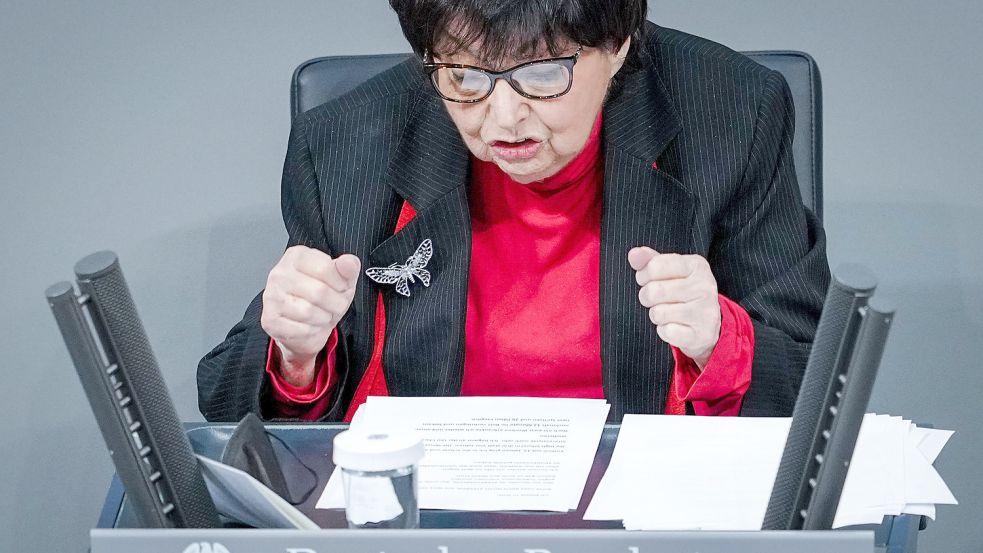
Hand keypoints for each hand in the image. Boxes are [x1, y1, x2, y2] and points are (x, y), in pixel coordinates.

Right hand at [261, 245, 360, 386]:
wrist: (307, 324)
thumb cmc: (324, 298)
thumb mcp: (343, 280)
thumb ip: (348, 269)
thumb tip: (350, 262)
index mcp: (297, 256)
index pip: (324, 268)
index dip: (340, 284)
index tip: (341, 288)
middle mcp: (279, 273)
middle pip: (318, 291)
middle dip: (335, 304)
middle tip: (335, 306)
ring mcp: (271, 296)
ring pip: (308, 312)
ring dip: (324, 318)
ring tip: (323, 314)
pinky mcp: (269, 319)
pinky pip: (299, 329)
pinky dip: (312, 331)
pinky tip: (310, 325)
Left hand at [628, 247, 720, 368]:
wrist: (708, 322)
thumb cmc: (683, 291)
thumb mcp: (670, 270)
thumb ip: (650, 260)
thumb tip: (634, 254)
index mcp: (696, 265)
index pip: (655, 265)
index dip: (643, 275)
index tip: (648, 279)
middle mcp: (704, 286)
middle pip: (654, 291)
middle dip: (646, 297)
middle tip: (656, 299)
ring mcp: (705, 311)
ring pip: (658, 313)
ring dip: (656, 315)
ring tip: (667, 312)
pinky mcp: (701, 334)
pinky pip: (667, 332)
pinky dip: (665, 331)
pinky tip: (675, 325)